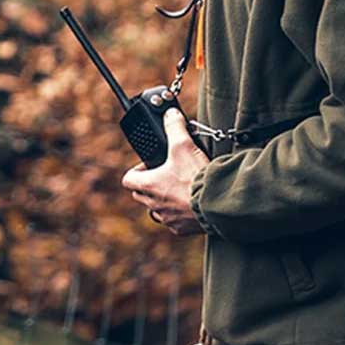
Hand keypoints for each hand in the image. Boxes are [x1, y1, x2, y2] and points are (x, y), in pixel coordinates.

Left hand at [122, 109, 208, 235]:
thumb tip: (171, 114)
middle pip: (140, 195)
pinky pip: (173, 223)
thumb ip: (175, 127)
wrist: (216, 203)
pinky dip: (178, 214)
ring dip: (162, 201)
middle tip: (163, 175)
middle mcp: (154, 204)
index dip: (136, 170)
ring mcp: (167, 218)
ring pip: (156, 211)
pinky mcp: (181, 229)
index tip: (149, 165)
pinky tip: (190, 205)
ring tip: (176, 191)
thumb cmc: (196, 177)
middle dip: (148, 185)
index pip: (128, 179)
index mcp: (149, 185)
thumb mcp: (184, 145)